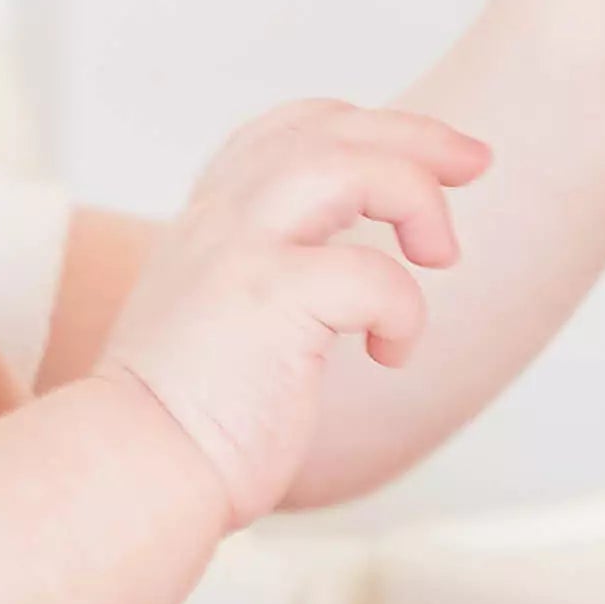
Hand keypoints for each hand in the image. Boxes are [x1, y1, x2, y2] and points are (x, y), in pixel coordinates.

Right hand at [98, 100, 490, 526]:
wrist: (127, 476)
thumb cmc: (181, 418)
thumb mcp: (215, 315)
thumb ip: (262, 270)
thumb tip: (338, 266)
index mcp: (209, 218)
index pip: (290, 128)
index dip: (366, 127)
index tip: (423, 154)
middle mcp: (221, 218)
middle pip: (332, 129)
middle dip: (418, 136)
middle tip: (477, 163)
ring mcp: (242, 252)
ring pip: (348, 166)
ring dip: (415, 197)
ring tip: (442, 254)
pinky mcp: (269, 301)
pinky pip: (373, 275)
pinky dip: (404, 310)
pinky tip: (390, 354)